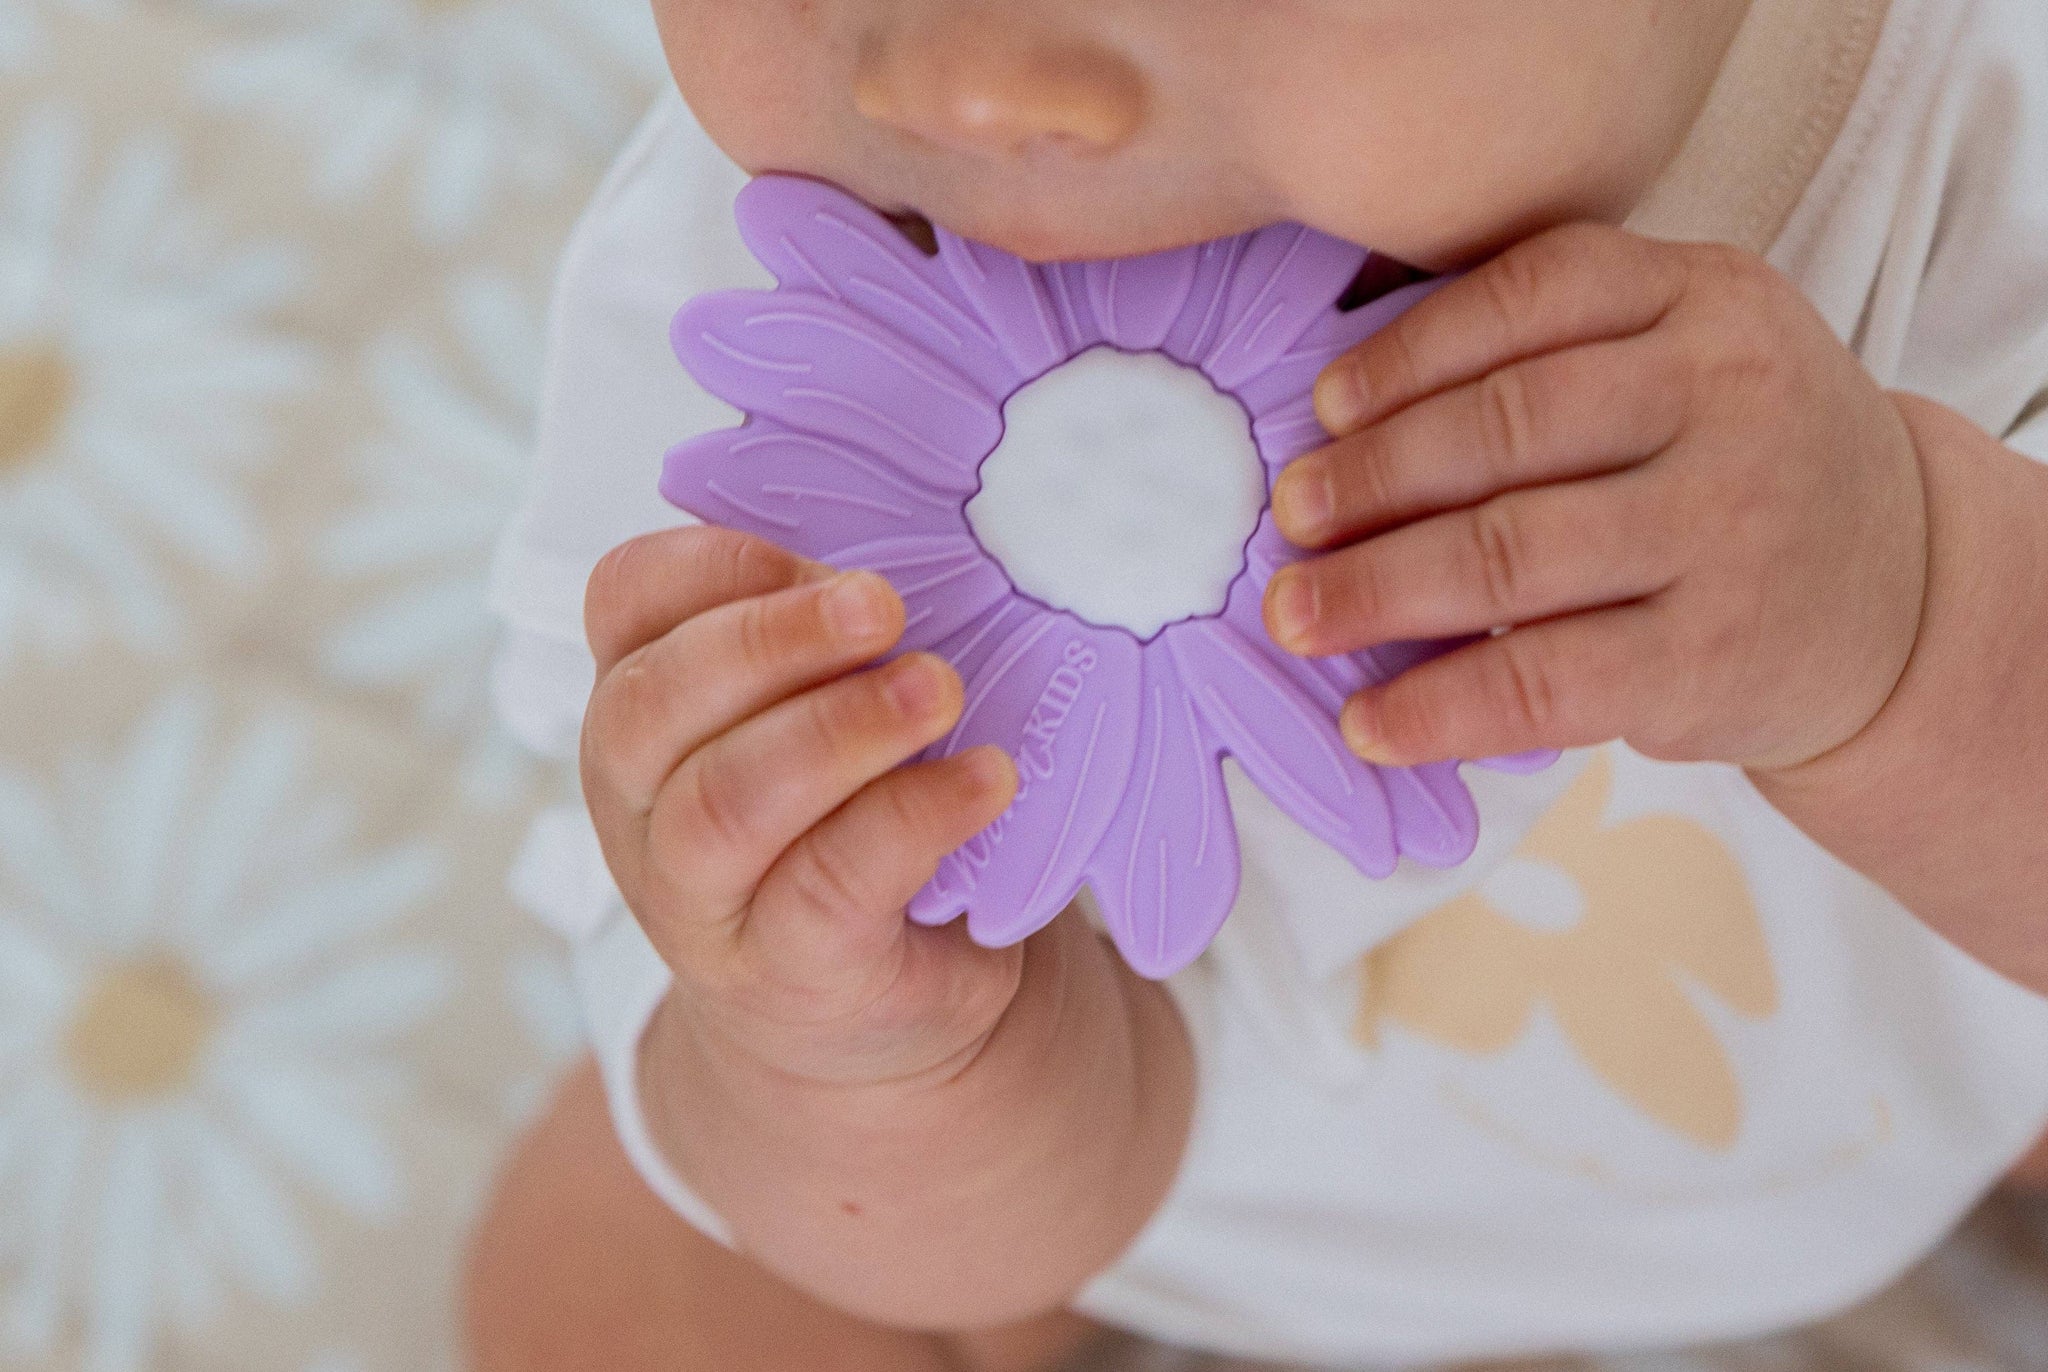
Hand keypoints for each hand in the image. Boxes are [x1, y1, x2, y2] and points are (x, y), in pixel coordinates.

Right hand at [579, 524, 1026, 1088]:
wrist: (880, 1018)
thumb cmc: (853, 824)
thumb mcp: (821, 715)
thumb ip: (836, 640)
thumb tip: (933, 549)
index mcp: (645, 707)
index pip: (621, 604)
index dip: (707, 565)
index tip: (816, 557)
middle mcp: (641, 806)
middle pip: (651, 705)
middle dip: (771, 641)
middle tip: (885, 607)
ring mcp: (699, 902)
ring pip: (724, 802)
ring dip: (839, 730)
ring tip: (939, 691)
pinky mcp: (783, 973)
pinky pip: (826, 885)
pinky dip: (913, 818)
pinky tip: (985, 781)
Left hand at [1263, 223, 1929, 774]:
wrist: (1905, 593)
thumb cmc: (1742, 459)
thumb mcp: (1694, 354)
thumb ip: (1559, 350)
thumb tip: (1342, 415)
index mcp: (1707, 298)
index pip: (1534, 293)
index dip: (1411, 351)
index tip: (1327, 406)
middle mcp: (1727, 402)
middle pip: (1506, 429)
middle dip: (1374, 479)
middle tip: (1289, 517)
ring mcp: (1724, 534)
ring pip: (1509, 555)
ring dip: (1376, 590)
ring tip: (1296, 614)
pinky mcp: (1708, 660)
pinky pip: (1542, 681)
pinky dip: (1439, 706)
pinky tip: (1369, 720)